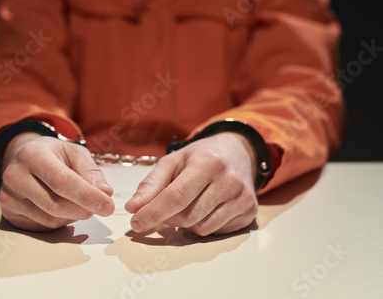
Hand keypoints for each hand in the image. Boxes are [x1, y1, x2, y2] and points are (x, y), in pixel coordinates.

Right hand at [0, 132, 114, 230]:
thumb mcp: (75, 153)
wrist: (25, 157)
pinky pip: (43, 226)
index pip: (61, 181)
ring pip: (51, 219)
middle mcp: (15, 175)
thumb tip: (104, 193)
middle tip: (100, 206)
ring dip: (74, 216)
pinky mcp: (10, 213)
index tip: (108, 206)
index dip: (87, 196)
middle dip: (84, 209)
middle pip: (55, 205)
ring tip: (79, 202)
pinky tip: (63, 207)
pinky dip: (61, 221)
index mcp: (32, 154)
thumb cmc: (53, 155)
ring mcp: (9, 196)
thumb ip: (91, 171)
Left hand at [125, 132, 257, 235]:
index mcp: (207, 163)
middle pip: (187, 216)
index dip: (153, 213)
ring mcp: (242, 197)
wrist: (238, 152)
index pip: (176, 196)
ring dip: (186, 223)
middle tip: (163, 208)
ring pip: (201, 228)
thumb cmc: (202, 156)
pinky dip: (204, 224)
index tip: (136, 223)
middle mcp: (228, 180)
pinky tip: (206, 208)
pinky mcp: (250, 211)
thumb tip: (133, 207)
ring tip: (190, 203)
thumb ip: (151, 184)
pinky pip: (217, 232)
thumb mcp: (174, 161)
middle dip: (168, 218)